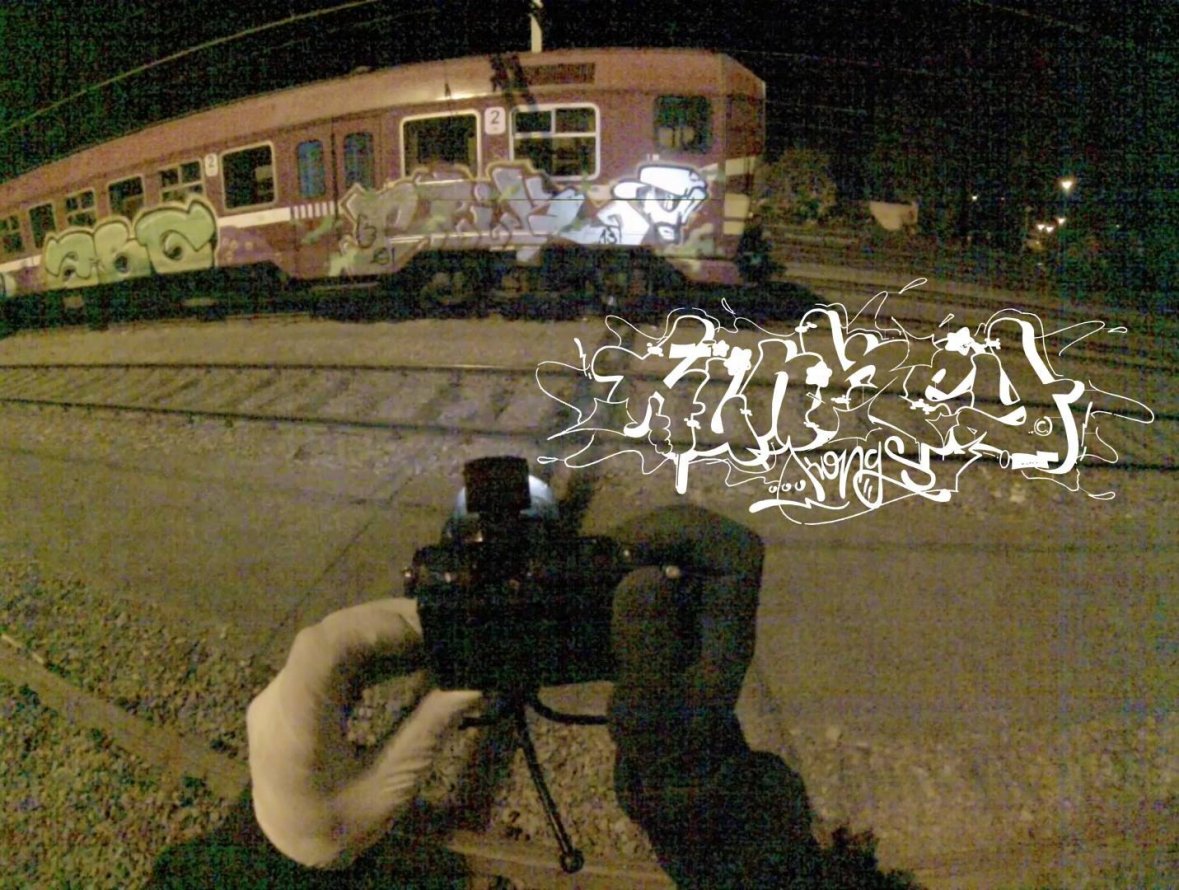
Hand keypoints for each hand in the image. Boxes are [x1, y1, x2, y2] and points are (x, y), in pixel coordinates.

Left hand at [246, 599, 480, 867]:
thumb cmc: (336, 829)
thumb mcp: (389, 789)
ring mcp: (279, 694)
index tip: (422, 630)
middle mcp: (279, 699)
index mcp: (297, 727)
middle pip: (329, 636)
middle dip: (387, 623)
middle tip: (441, 626)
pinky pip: (327, 659)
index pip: (322, 649)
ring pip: (329, 641)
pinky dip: (368, 651)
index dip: (373, 626)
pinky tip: (404, 656)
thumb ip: (428, 731)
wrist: (283, 854)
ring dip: (381, 633)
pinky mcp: (289, 695)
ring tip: (431, 637)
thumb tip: (474, 684)